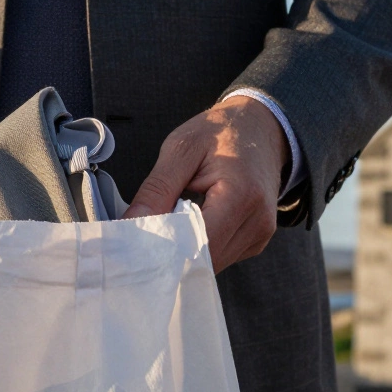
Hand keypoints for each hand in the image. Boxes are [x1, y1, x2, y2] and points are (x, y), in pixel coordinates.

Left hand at [123, 96, 289, 271]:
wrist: (261, 127)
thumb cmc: (222, 132)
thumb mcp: (182, 148)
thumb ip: (157, 188)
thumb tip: (130, 223)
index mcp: (241, 195)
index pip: (197, 243)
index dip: (163, 249)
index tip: (133, 245)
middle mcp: (258, 221)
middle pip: (204, 259)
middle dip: (169, 254)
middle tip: (139, 241)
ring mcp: (260, 234)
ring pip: (210, 263)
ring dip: (183, 253)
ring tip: (166, 228)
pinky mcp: (256, 240)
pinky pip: (220, 256)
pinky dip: (198, 248)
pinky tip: (187, 228)